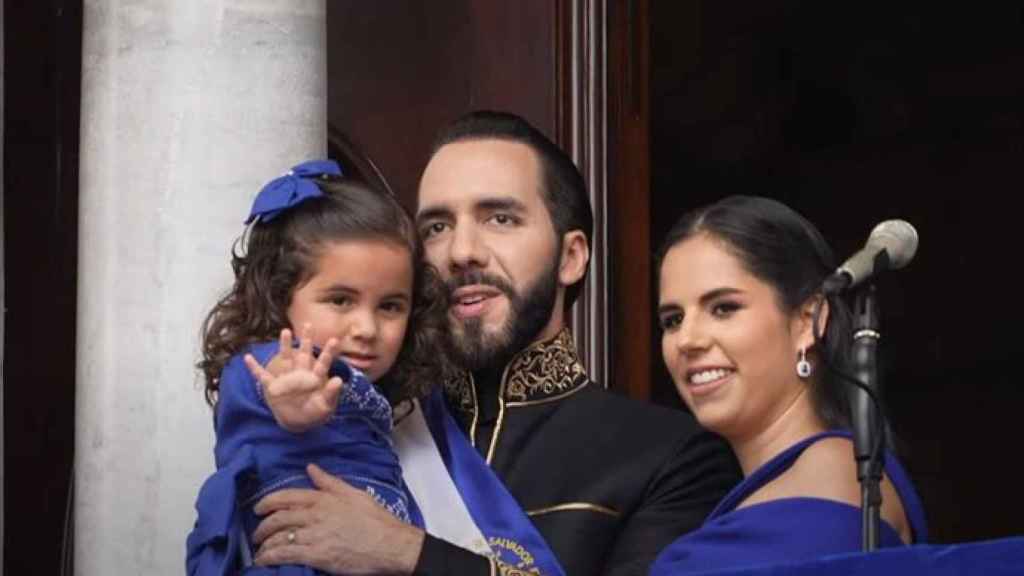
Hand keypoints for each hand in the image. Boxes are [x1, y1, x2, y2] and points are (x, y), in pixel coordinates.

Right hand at [244, 325, 343, 432]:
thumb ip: (331, 393)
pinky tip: (247, 358)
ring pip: (286, 358)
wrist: (298, 422)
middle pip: (304, 354)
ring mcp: (286, 379)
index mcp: (315, 378)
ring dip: (285, 345)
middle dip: (306, 340)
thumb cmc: (314, 413)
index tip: (335, 340)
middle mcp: (301, 374)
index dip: (328, 352)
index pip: (323, 363)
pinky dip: (254, 368)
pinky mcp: (273, 386)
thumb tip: (339, 380)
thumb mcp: (325, 406)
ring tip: (285, 331)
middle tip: (308, 324)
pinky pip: (261, 375)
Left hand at [252, 463, 424, 574]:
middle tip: (257, 533)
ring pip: (279, 537)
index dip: (268, 502)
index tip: (259, 508)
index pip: (287, 497)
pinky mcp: (317, 555)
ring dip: (265, 544)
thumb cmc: (376, 521)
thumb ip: (329, 482)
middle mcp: (316, 515)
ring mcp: (315, 535)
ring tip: (260, 550)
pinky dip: (270, 557)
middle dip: (262, 526)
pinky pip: (286, 554)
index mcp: (324, 499)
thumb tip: (311, 468)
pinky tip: (264, 561)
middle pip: (279, 518)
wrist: (390, 545)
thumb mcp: (354, 494)